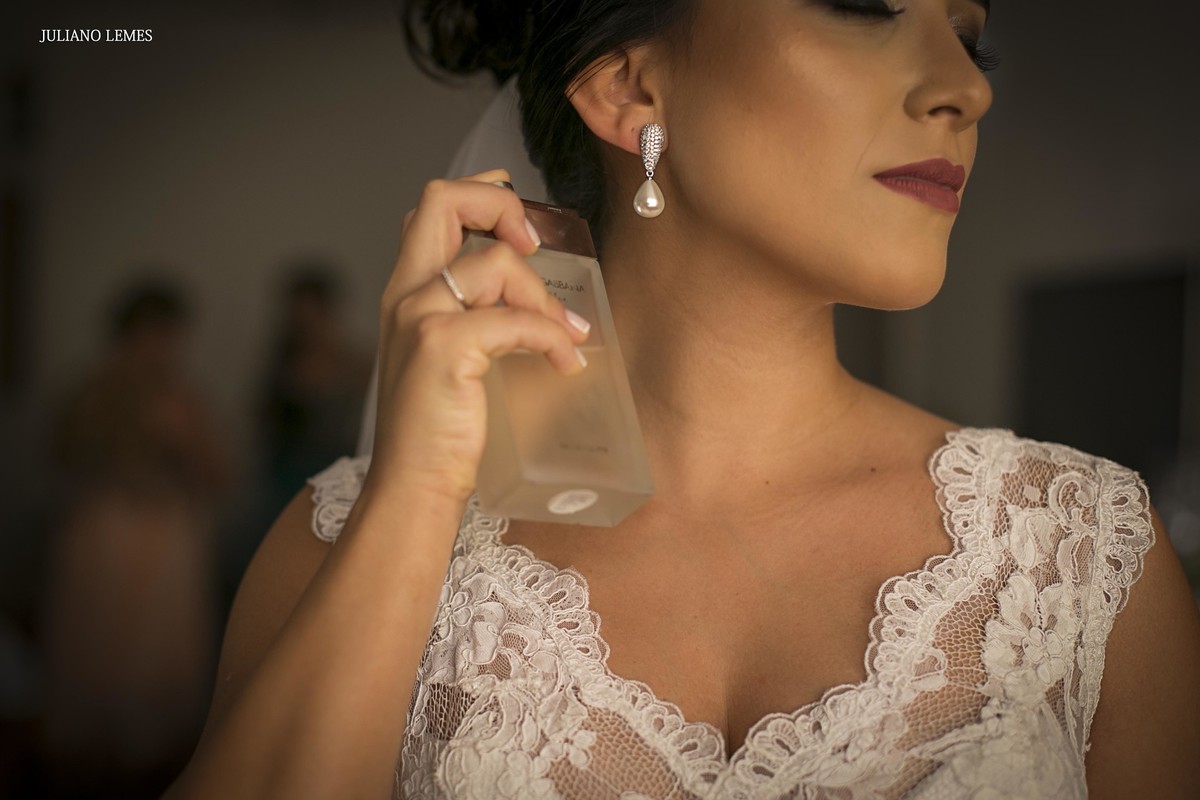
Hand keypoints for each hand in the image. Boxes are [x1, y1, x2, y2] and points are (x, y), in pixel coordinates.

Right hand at [366, 169, 588, 503]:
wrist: (414, 487)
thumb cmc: (438, 431)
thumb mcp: (447, 360)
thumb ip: (471, 319)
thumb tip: (529, 295)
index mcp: (406, 292)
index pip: (430, 206)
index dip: (482, 196)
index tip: (523, 231)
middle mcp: (406, 294)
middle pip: (442, 198)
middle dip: (501, 205)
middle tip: (536, 246)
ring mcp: (420, 317)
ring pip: (495, 262)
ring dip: (545, 298)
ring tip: (567, 337)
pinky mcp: (443, 348)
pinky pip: (516, 320)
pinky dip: (552, 338)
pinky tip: (565, 363)